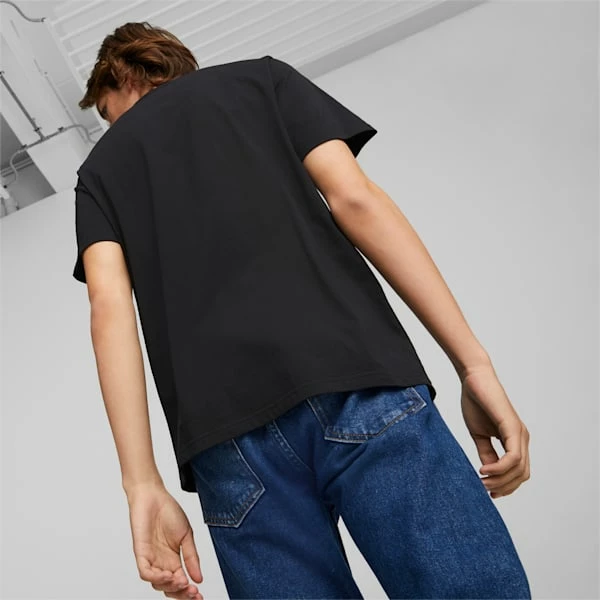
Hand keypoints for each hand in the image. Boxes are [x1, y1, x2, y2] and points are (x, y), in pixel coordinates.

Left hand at [127, 484, 203, 598]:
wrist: (153, 495)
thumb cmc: (168, 511)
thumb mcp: (187, 536)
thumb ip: (192, 557)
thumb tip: (200, 578)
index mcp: (173, 559)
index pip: (181, 583)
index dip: (189, 592)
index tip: (200, 595)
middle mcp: (161, 563)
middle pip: (169, 588)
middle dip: (181, 594)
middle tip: (193, 592)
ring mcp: (150, 559)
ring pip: (157, 584)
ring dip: (170, 586)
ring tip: (182, 581)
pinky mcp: (140, 552)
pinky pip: (145, 572)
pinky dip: (156, 577)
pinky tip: (168, 574)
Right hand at [459, 364, 530, 498]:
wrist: (474, 379)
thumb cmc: (476, 402)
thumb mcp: (479, 434)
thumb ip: (487, 453)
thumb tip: (489, 474)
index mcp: (515, 440)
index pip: (518, 472)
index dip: (505, 486)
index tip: (487, 491)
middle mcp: (522, 438)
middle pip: (521, 475)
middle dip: (503, 487)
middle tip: (483, 488)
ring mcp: (519, 433)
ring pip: (519, 469)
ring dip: (500, 480)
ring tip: (482, 481)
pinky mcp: (512, 428)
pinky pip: (512, 457)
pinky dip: (499, 468)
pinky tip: (484, 470)